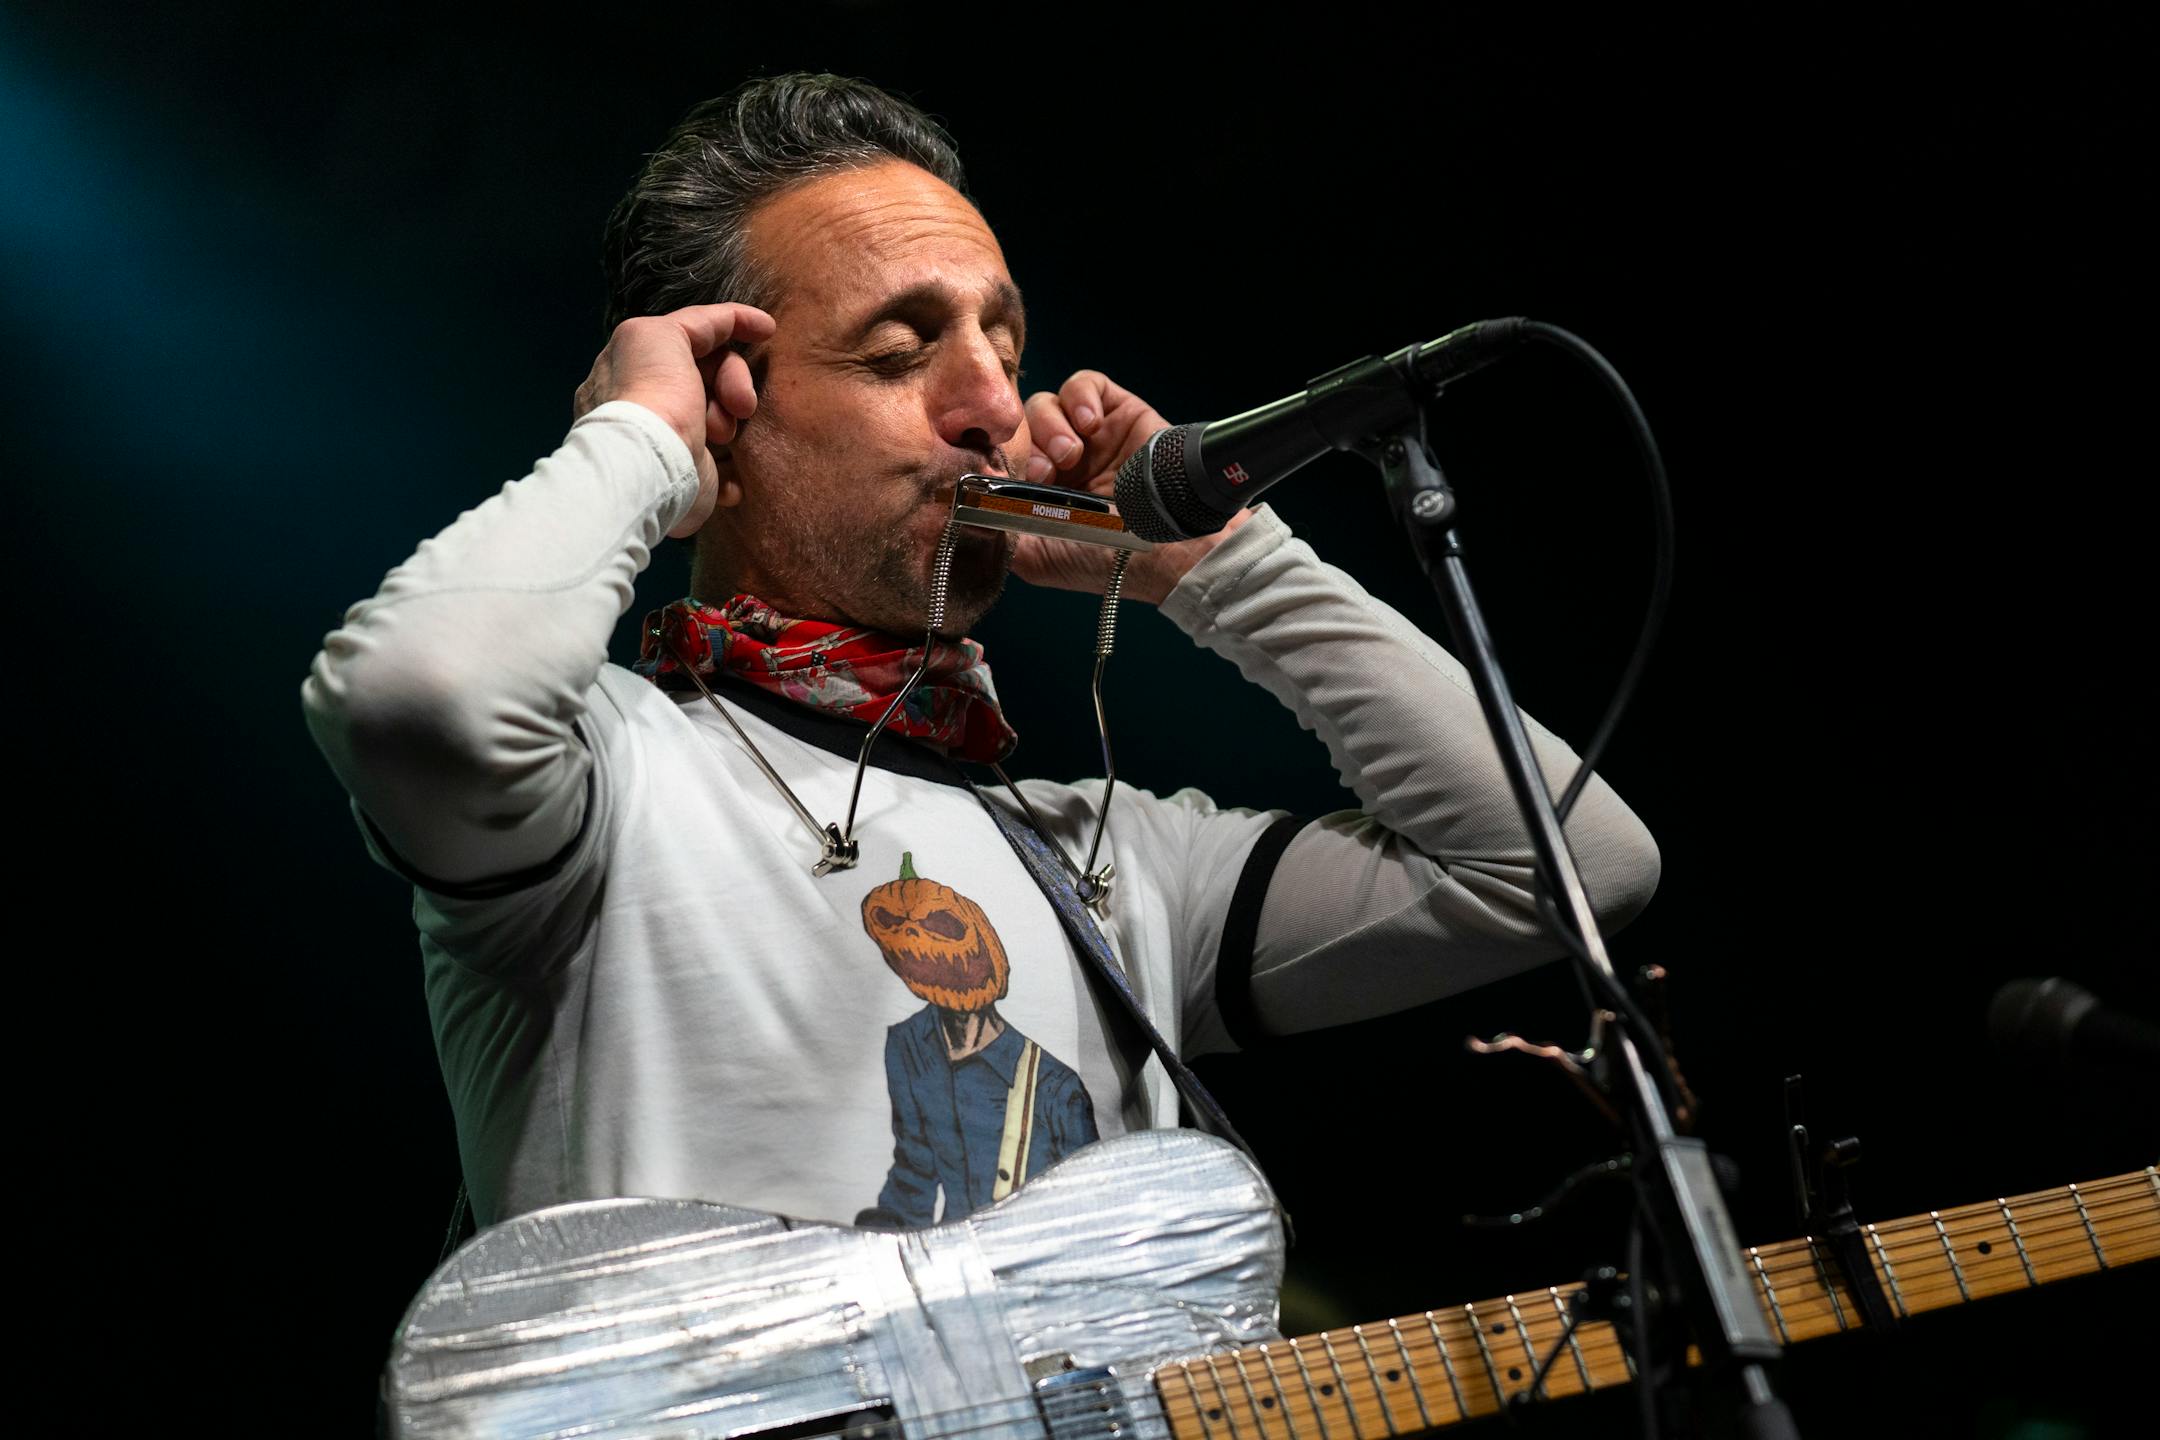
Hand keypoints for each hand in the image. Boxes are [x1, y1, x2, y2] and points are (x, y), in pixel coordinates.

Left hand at [572, 302, 776, 538]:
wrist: (652, 465)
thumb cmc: (655, 395)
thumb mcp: (662, 334)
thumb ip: (694, 323)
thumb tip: (720, 331)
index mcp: (637, 364)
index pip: (692, 335)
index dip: (732, 325)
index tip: (768, 329)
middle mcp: (651, 400)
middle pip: (714, 373)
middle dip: (733, 381)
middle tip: (741, 403)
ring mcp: (671, 440)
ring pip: (724, 416)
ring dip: (730, 422)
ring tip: (720, 436)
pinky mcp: (690, 477)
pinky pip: (726, 463)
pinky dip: (733, 464)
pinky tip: (732, 465)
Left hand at [1015, 371, 1253, 604]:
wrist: (1167, 545)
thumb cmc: (1106, 557)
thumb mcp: (1038, 558)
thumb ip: (996, 534)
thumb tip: (958, 511)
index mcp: (1035, 490)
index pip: (1001, 455)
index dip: (998, 459)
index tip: (1008, 479)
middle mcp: (1058, 460)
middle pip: (1019, 426)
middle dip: (1027, 445)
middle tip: (1045, 473)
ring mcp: (1087, 435)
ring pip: (1045, 404)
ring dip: (1052, 427)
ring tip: (1072, 455)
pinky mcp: (1115, 411)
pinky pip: (1084, 383)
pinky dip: (1079, 396)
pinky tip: (1090, 424)